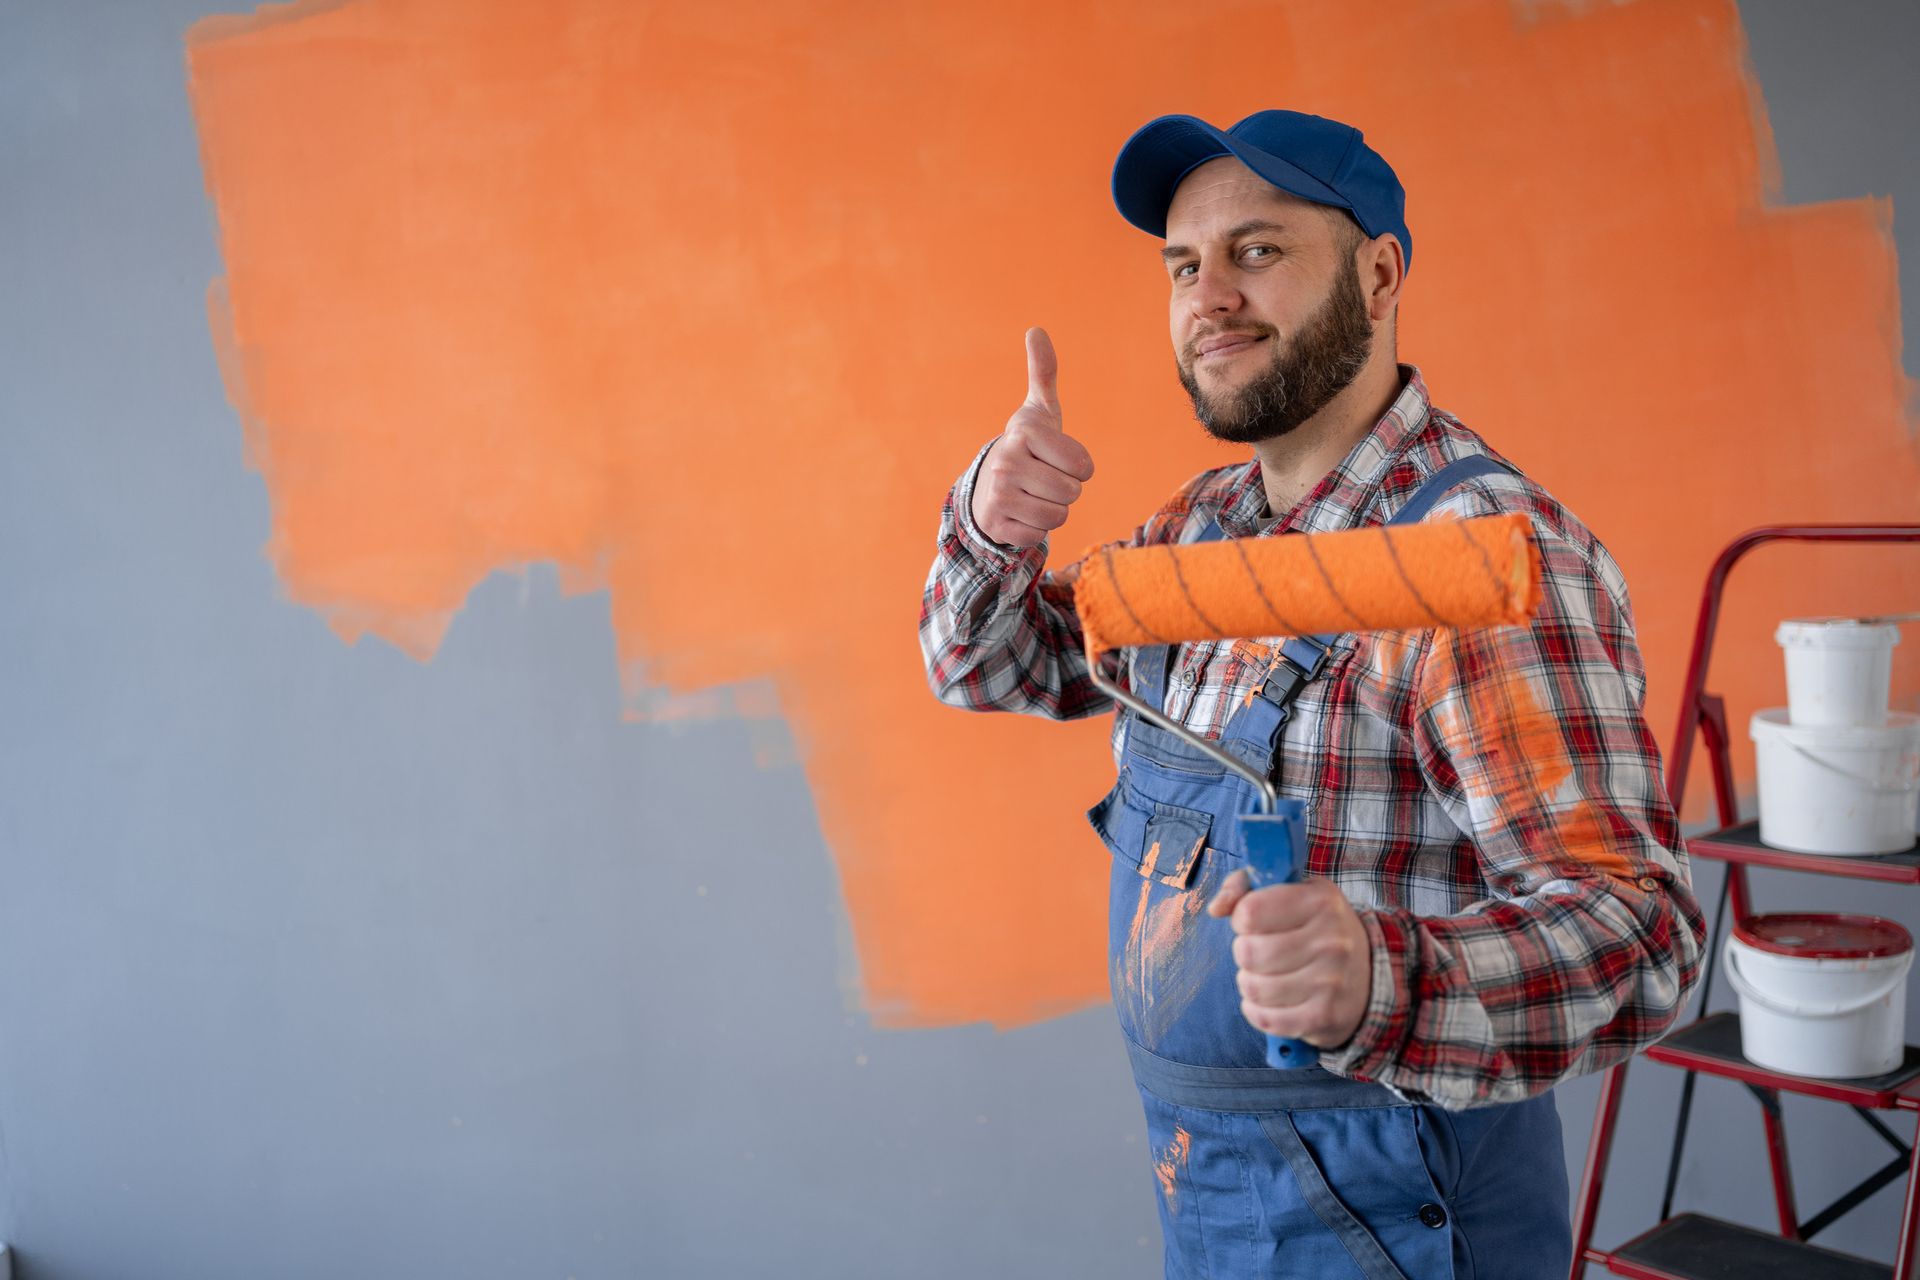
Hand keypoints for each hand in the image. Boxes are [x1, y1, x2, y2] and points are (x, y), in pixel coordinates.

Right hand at [969, 327, 1096, 547]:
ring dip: (1053, 510)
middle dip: (1066, 490)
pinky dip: (1034, 529)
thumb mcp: (1039, 412)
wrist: (988, 486)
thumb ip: (1043, 372)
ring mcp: (999, 495)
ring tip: (1034, 496)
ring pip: (1058, 516)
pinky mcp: (997, 525)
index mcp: (1023, 434)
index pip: (1083, 466)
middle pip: (1071, 492)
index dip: (1079, 467)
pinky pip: (1038, 536)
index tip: (1057, 459)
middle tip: (1044, 479)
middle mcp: (1007, 463)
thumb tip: (1035, 330)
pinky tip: (1020, 513)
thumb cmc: (1027, 447)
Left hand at [1207, 870, 1372, 1048]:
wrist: (1366, 976)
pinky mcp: (1325, 1017)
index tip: (1255, 922)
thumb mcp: (1290, 893)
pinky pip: (1265, 1018)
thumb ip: (1245, 888)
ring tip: (1267, 975)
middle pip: (1247, 952)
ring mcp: (1331, 981)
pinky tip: (1270, 1001)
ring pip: (1253, 988)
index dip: (1242, 917)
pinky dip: (1257, 1011)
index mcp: (1321, 901)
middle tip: (1260, 952)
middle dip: (1244, 953)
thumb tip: (1216, 908)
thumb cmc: (1314, 928)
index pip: (1249, 911)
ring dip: (1250, 983)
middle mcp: (1332, 940)